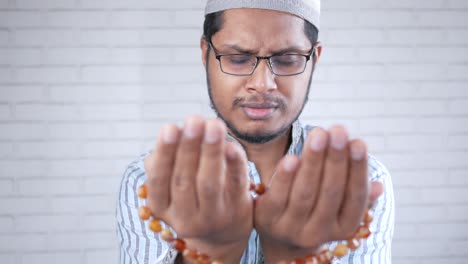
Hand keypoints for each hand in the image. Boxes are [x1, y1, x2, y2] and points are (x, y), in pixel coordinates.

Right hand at [144, 116, 252, 262]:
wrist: (222, 234)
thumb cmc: (191, 197)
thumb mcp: (170, 187)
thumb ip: (167, 161)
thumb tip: (168, 134)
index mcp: (162, 208)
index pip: (159, 180)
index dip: (164, 154)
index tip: (169, 127)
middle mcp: (184, 217)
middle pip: (184, 180)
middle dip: (189, 147)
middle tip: (194, 119)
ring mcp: (213, 217)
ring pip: (209, 183)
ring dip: (211, 151)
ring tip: (214, 124)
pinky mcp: (237, 211)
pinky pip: (236, 185)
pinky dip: (235, 165)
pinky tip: (233, 145)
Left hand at [254, 126, 382, 262]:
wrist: (278, 237)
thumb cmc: (314, 210)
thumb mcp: (336, 206)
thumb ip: (354, 194)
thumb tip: (378, 186)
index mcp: (343, 228)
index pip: (355, 199)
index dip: (358, 170)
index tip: (358, 142)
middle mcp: (319, 233)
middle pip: (330, 193)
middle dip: (336, 159)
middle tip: (339, 130)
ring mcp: (291, 229)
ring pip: (305, 192)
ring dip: (313, 160)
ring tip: (319, 133)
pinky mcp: (267, 220)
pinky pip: (278, 196)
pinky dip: (285, 177)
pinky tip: (292, 157)